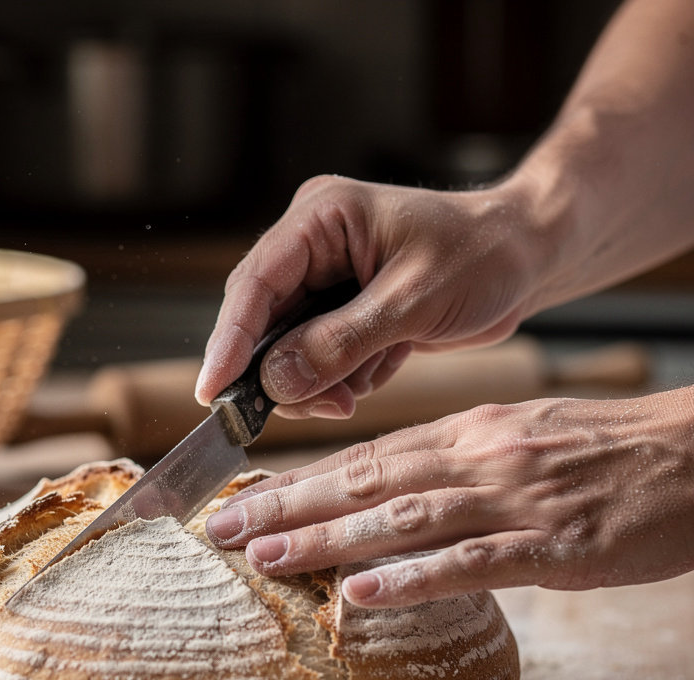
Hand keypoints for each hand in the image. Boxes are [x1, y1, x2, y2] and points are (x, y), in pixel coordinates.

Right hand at [194, 174, 548, 417]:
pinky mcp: (339, 311)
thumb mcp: (413, 301)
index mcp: (322, 217)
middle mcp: (312, 245)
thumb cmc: (483, 255)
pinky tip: (381, 366)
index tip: (212, 391)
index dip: (229, 340)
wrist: (527, 258)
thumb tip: (274, 382)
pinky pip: (317, 359)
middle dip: (285, 371)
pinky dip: (343, 378)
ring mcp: (323, 280)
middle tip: (324, 404)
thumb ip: (340, 342)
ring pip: (286, 349)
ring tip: (363, 386)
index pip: (255, 283)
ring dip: (320, 381)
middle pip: (261, 321)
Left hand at [204, 389, 693, 605]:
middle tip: (220, 529)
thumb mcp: (516, 440)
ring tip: (265, 557)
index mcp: (465, 435)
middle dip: (287, 507)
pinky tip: (362, 594)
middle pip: (364, 483)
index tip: (242, 498)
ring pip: (402, 519)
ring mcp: (513, 502)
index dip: (297, 479)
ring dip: (328, 539)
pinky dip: (413, 578)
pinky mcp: (555, 546)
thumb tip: (386, 489)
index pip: (362, 458)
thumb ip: (449, 462)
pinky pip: (472, 562)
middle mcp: (476, 460)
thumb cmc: (606, 452)